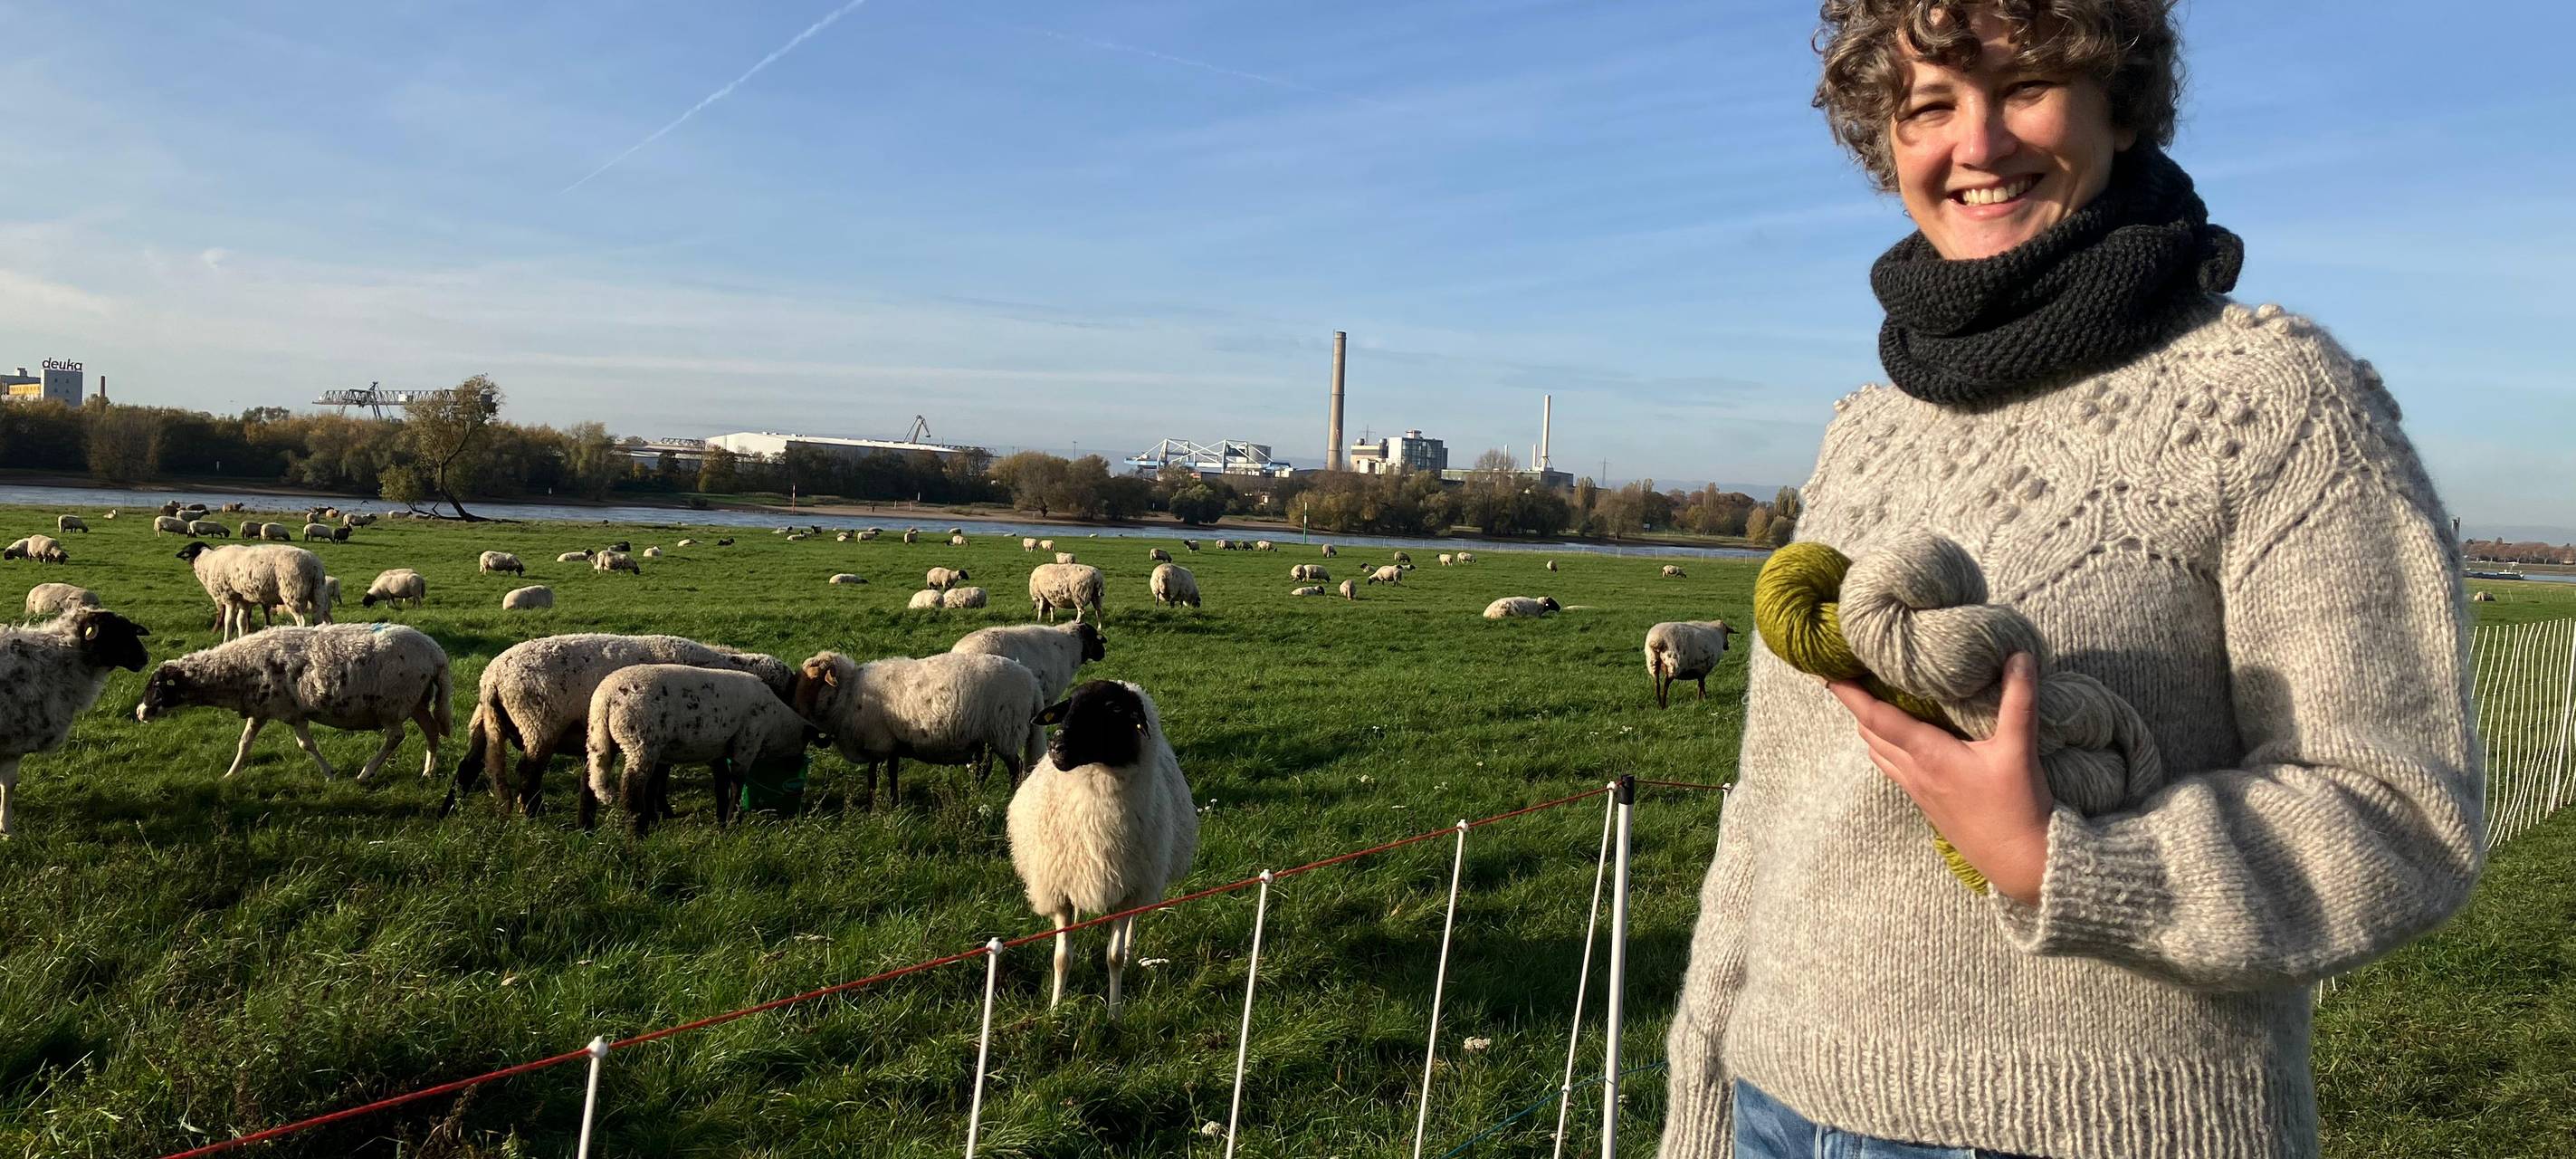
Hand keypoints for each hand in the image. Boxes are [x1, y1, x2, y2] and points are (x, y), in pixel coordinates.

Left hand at [1825, 652, 2052, 903]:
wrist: (2019, 862)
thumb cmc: (2017, 807)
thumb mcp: (2019, 750)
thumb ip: (2019, 700)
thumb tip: (2019, 657)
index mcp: (1928, 754)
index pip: (1876, 717)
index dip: (1850, 694)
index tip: (1827, 672)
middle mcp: (1914, 771)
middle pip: (1870, 732)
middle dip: (1857, 704)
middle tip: (1852, 676)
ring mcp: (1917, 790)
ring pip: (1878, 752)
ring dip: (1870, 726)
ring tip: (1872, 699)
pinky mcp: (1926, 802)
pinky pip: (1892, 768)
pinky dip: (1885, 746)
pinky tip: (1900, 738)